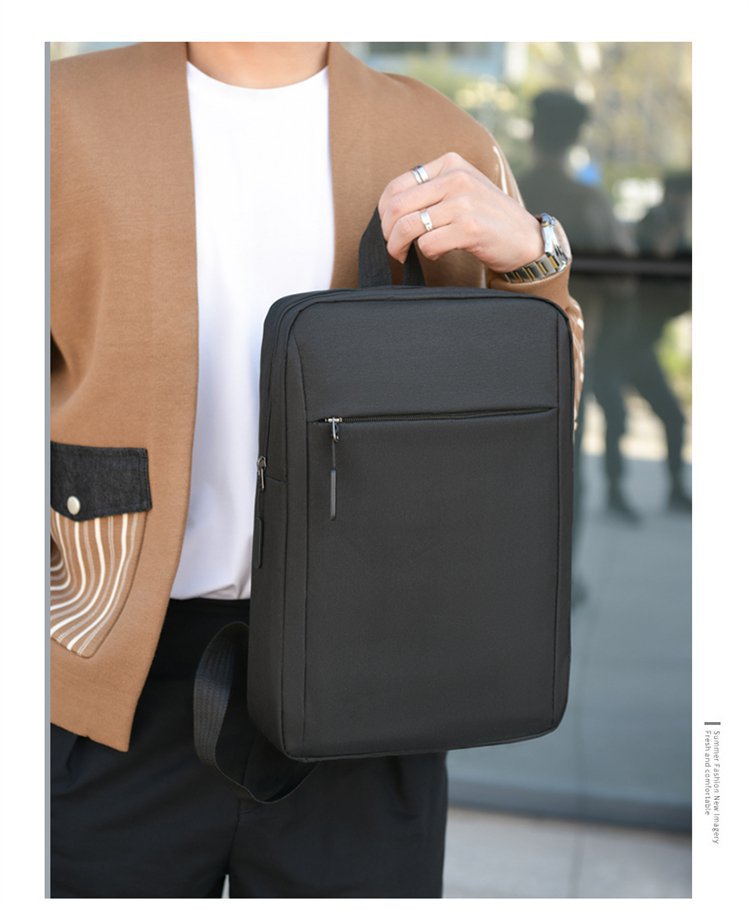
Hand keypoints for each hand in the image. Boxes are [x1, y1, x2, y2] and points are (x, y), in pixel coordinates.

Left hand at [378, 151, 543, 273]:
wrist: (525, 238)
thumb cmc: (487, 218)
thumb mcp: (461, 190)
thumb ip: (431, 191)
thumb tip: (389, 210)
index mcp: (450, 164)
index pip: (396, 186)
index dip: (384, 212)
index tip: (388, 229)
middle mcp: (456, 178)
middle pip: (397, 207)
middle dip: (387, 232)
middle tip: (393, 247)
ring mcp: (463, 202)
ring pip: (408, 227)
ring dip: (399, 247)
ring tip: (404, 255)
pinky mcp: (469, 228)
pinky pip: (428, 244)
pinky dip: (427, 253)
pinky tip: (438, 253)